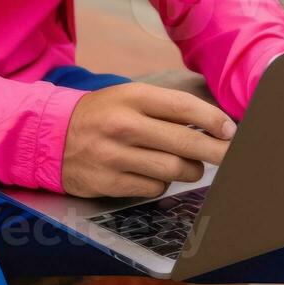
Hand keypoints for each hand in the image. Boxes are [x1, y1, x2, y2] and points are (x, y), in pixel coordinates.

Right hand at [61, 82, 236, 198]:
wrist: (51, 135)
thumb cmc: (101, 114)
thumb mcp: (128, 97)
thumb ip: (165, 108)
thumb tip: (213, 124)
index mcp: (132, 96)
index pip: (182, 107)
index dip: (212, 120)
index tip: (230, 130)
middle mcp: (124, 124)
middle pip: (183, 143)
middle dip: (215, 151)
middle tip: (231, 155)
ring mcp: (115, 155)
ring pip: (172, 170)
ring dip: (190, 170)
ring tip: (191, 166)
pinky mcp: (108, 182)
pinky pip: (153, 188)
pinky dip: (162, 183)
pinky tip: (156, 174)